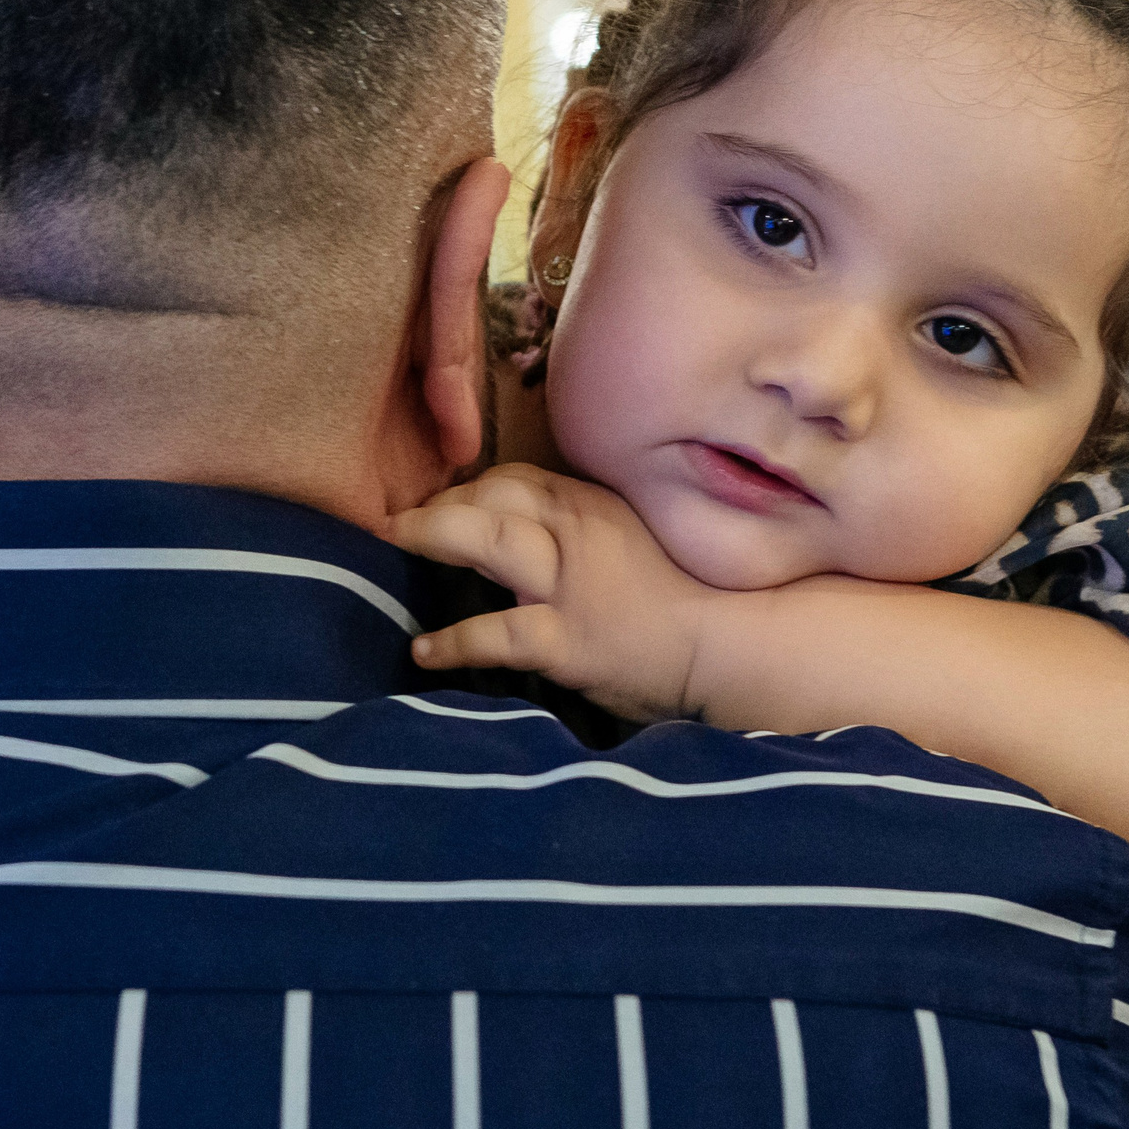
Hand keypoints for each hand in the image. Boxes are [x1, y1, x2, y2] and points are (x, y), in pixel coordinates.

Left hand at [387, 464, 723, 722]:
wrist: (733, 642)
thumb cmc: (698, 593)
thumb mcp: (647, 535)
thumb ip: (597, 527)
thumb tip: (553, 532)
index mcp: (595, 505)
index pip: (516, 478)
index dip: (472, 491)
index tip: (448, 509)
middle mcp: (577, 532)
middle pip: (493, 494)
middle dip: (443, 505)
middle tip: (408, 526)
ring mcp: (568, 584)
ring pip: (486, 539)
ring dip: (435, 537)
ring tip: (396, 545)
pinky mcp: (566, 640)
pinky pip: (495, 634)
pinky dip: (454, 641)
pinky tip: (423, 650)